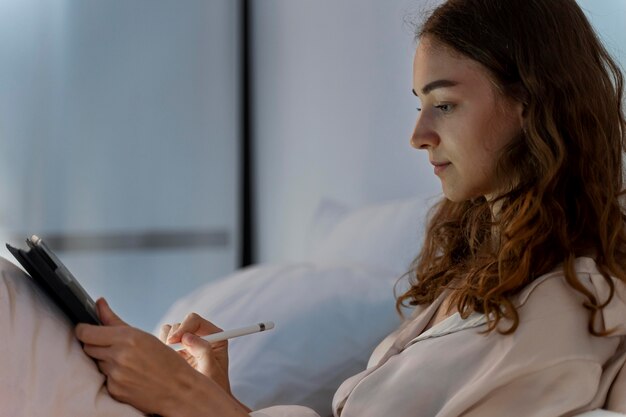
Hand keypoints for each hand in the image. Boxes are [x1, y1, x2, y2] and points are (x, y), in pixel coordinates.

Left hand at [76, 299, 248, 416]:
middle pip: (88, 347)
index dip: (83, 330)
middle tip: (111, 346)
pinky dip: (112, 376)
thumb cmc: (166, 361)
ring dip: (105, 361)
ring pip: (96, 363)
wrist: (180, 390)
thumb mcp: (143, 336)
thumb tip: (99, 303)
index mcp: (128, 338)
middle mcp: (120, 356)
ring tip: (126, 362)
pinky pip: (104, 379)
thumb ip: (115, 320)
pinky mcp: (115, 390)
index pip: (87, 332)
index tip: (84, 329)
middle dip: (96, 345)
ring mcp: (116, 375)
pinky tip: (129, 375)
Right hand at [159, 313, 231, 395]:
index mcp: (214, 335)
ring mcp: (186, 344)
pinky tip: (166, 362)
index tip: (173, 341)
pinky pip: (161, 343)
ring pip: (168, 332)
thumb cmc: (214, 387)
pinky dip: (160, 350)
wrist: (206, 401)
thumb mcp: (212, 370)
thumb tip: (188, 337)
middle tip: (170, 353)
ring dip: (165, 343)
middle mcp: (199, 336)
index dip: (183, 327)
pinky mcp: (176, 352)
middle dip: (172, 337)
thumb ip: (204, 351)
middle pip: (179, 324)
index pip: (194, 320)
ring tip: (171, 359)